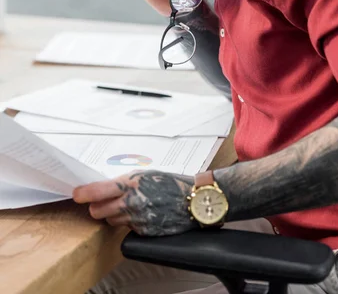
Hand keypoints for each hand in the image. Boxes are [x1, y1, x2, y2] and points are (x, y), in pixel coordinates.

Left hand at [73, 171, 195, 236]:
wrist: (192, 200)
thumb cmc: (170, 183)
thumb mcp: (146, 174)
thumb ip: (124, 182)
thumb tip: (104, 187)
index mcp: (131, 183)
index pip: (98, 191)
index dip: (84, 193)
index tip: (76, 194)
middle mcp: (132, 202)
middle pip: (98, 211)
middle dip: (97, 207)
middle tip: (102, 202)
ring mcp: (137, 219)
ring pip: (111, 221)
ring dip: (113, 215)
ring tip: (128, 206)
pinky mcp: (143, 232)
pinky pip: (126, 228)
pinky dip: (129, 222)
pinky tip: (140, 214)